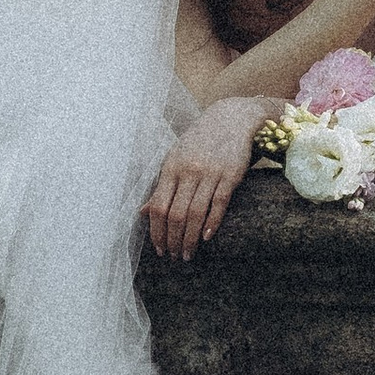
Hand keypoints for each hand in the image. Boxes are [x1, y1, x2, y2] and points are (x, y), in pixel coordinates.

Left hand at [144, 94, 272, 258]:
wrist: (232, 118)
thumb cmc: (200, 142)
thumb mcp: (175, 159)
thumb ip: (161, 187)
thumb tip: (142, 212)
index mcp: (171, 168)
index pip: (158, 206)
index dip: (156, 231)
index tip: (158, 249)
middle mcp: (188, 171)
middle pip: (176, 214)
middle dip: (173, 240)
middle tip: (174, 257)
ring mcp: (210, 173)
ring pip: (195, 213)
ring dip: (190, 238)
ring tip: (189, 254)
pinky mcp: (230, 175)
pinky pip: (219, 203)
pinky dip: (211, 223)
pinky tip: (206, 238)